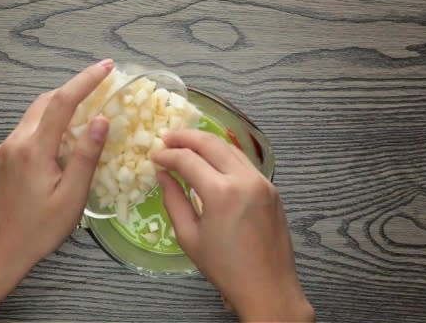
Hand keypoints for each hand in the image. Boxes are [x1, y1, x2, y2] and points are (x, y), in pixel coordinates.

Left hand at [0, 59, 112, 322]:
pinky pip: (27, 130)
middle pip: (46, 102)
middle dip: (73, 89)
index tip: (106, 66)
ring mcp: (4, 149)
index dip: (85, 80)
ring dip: (60, 106)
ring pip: (35, 115)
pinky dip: (47, 124)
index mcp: (33, 150)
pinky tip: (62, 138)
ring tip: (87, 109)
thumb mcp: (71, 197)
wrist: (1, 251)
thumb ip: (85, 155)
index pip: (62, 102)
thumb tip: (101, 119)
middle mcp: (15, 142)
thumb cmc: (41, 229)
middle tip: (101, 85)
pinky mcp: (0, 158)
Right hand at [151, 130, 313, 321]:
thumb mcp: (189, 237)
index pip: (188, 160)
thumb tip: (163, 174)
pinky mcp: (271, 188)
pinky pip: (245, 162)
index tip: (154, 156)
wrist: (268, 287)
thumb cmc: (224, 268)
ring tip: (187, 144)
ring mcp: (262, 181)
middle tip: (167, 138)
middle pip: (211, 143)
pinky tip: (212, 161)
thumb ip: (174, 200)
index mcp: (221, 193)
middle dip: (186, 137)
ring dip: (207, 142)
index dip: (167, 155)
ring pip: (230, 148)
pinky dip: (225, 155)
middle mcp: (244, 180)